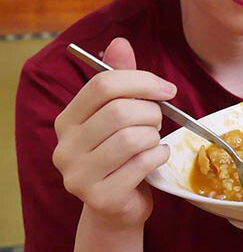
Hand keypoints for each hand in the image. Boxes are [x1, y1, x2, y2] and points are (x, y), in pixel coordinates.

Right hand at [52, 37, 176, 228]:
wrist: (116, 209)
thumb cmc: (121, 156)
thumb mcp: (120, 114)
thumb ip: (120, 80)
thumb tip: (120, 42)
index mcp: (68, 120)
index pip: (102, 85)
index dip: (140, 80)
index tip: (167, 88)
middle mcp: (65, 147)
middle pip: (119, 111)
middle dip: (152, 112)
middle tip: (160, 121)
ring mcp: (79, 176)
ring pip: (132, 139)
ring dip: (154, 136)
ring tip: (154, 142)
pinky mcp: (100, 198)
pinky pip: (142, 164)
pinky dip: (159, 157)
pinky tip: (157, 158)